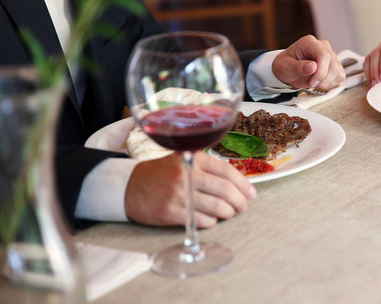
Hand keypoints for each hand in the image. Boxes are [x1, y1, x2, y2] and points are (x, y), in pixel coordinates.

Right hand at [124, 152, 256, 227]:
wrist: (128, 187)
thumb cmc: (161, 174)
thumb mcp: (183, 160)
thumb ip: (207, 168)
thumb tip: (237, 183)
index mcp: (193, 158)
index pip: (227, 171)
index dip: (243, 184)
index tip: (251, 193)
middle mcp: (187, 174)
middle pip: (225, 190)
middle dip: (240, 201)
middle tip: (243, 207)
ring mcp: (178, 194)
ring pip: (217, 207)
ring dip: (228, 213)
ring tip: (229, 213)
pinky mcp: (170, 212)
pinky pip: (201, 220)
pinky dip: (212, 221)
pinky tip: (211, 219)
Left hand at [271, 35, 344, 90]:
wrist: (287, 69)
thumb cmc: (285, 65)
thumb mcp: (285, 66)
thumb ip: (298, 66)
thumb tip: (313, 67)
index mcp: (310, 43)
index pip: (324, 55)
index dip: (320, 72)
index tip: (311, 83)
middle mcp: (323, 47)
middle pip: (334, 65)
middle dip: (322, 80)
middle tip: (309, 84)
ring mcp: (331, 57)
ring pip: (338, 73)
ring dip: (326, 84)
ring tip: (312, 83)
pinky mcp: (335, 67)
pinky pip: (339, 78)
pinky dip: (329, 85)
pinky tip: (319, 83)